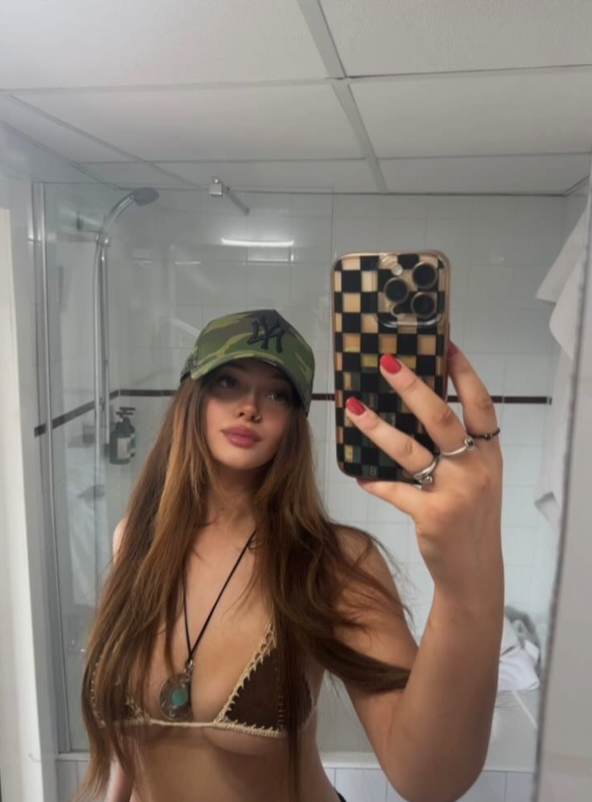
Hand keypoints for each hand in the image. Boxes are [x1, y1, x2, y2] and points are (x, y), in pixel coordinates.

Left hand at [344, 345, 502, 597]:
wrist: (474, 570)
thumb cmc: (472, 516)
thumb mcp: (478, 477)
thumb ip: (461, 448)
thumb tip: (421, 407)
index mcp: (489, 453)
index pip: (480, 405)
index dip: (464, 375)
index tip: (446, 346)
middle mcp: (476, 468)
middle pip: (442, 418)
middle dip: (413, 387)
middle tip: (387, 363)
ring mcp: (454, 491)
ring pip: (410, 450)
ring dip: (378, 427)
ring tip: (353, 407)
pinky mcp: (431, 514)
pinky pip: (395, 490)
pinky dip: (375, 482)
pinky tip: (359, 476)